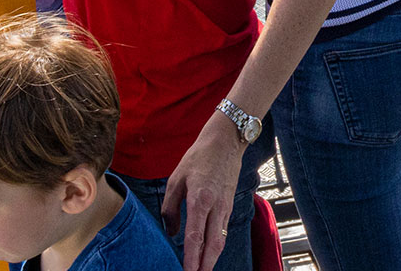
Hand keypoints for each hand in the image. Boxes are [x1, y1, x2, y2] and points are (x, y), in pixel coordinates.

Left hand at [163, 113, 245, 270]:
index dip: (191, 257)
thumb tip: (171, 231)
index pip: (195, 236)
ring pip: (221, 239)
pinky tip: (210, 251)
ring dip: (212, 258)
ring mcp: (225, 206)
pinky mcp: (229, 204)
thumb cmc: (200, 157)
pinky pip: (223, 229)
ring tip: (203, 269)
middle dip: (205, 264)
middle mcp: (216, 206)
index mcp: (200, 199)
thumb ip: (171, 207)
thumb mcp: (176, 179)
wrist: (226, 141)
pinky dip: (217, 244)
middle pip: (213, 244)